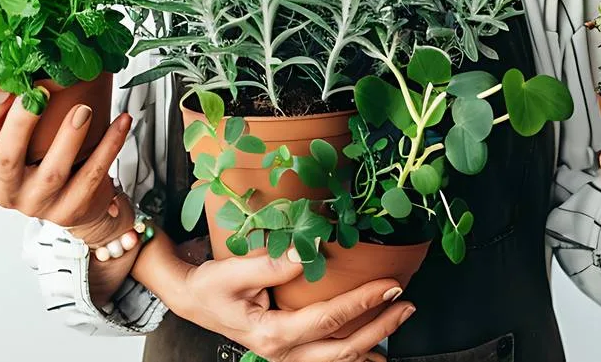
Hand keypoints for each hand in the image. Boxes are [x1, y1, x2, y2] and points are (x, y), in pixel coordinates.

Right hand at [0, 89, 133, 233]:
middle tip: (38, 93)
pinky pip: (91, 177)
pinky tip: (121, 122)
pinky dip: (109, 147)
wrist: (70, 201)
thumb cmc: (33, 160)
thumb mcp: (8, 140)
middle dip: (22, 124)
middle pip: (8, 159)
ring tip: (83, 109)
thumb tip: (5, 56)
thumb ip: (3, 109)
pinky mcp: (70, 210)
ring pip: (52, 173)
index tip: (3, 85)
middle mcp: (4, 190)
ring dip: (69, 138)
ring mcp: (37, 204)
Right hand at [172, 246, 414, 361]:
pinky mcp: (291, 351)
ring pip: (339, 360)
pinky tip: (374, 348)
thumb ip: (270, 264)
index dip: (364, 302)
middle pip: (343, 350)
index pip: (329, 320)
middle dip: (380, 328)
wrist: (194, 300)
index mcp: (273, 335)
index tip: (390, 285)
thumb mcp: (233, 272)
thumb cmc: (211, 286)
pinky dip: (355, 353)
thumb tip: (306, 250)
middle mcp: (283, 353)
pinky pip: (328, 358)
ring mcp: (288, 356)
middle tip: (406, 305)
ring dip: (373, 341)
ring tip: (399, 319)